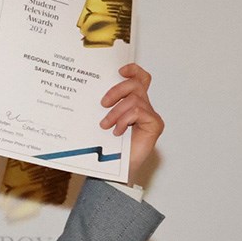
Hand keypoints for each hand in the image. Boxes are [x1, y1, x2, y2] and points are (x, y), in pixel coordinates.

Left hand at [100, 63, 162, 184]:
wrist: (115, 170)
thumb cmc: (108, 147)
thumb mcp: (102, 121)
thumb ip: (104, 107)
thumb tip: (87, 90)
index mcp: (132, 102)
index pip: (139, 78)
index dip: (133, 70)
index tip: (120, 70)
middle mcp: (143, 106)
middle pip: (136, 84)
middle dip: (117, 90)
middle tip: (102, 103)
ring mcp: (150, 116)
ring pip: (135, 99)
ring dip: (116, 111)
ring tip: (106, 125)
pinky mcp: (154, 125)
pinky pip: (138, 112)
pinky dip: (125, 120)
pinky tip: (117, 131)